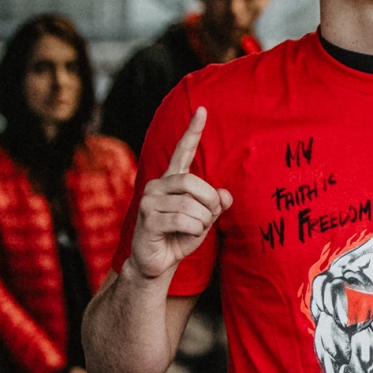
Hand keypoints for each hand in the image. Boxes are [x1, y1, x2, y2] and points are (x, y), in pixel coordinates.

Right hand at [128, 107, 233, 282]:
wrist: (156, 263)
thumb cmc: (180, 237)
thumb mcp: (205, 220)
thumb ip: (216, 204)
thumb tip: (225, 195)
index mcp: (172, 181)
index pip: (183, 151)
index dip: (193, 131)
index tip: (203, 110)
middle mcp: (157, 185)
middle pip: (195, 183)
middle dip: (209, 204)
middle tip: (206, 219)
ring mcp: (149, 200)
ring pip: (192, 205)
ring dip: (202, 222)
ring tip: (190, 230)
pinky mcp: (147, 218)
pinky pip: (185, 220)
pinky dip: (193, 231)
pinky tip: (181, 236)